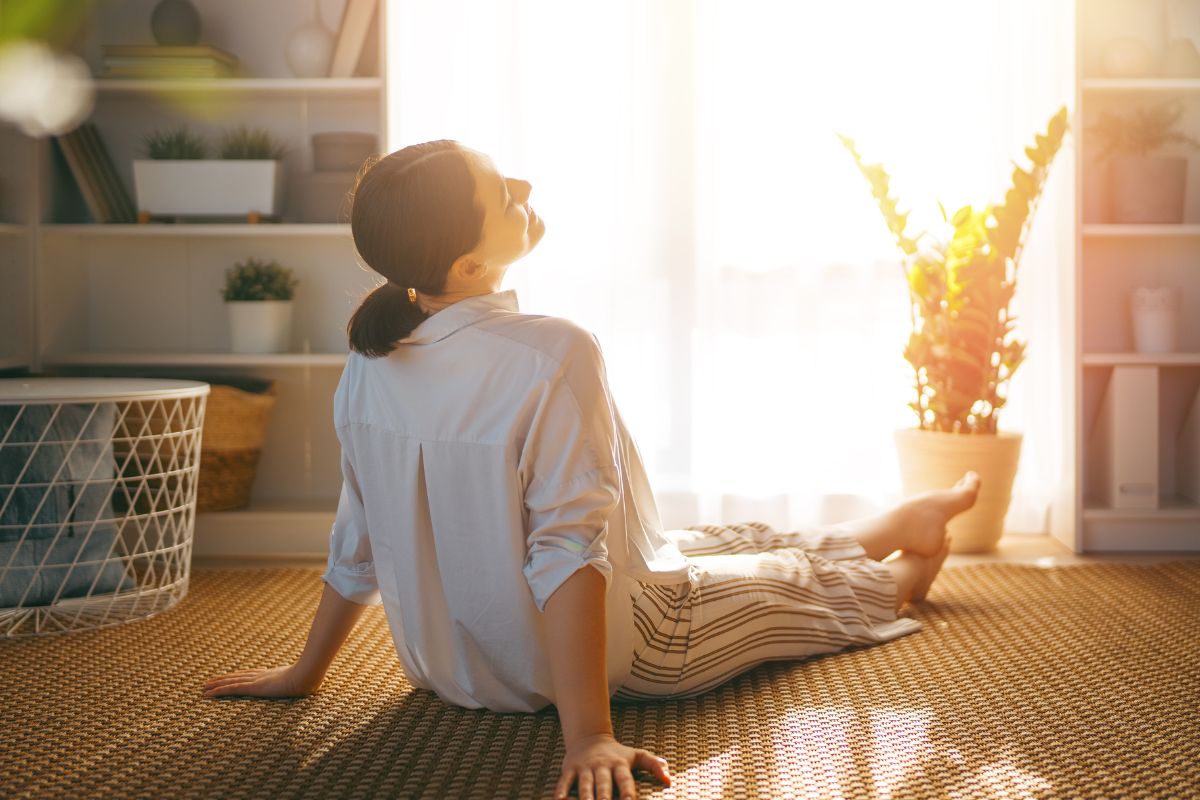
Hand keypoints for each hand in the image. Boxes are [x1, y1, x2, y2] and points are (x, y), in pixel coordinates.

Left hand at [201, 663, 319, 698]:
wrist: (307, 675)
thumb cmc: (310, 679)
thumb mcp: (305, 682)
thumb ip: (304, 682)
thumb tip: (315, 683)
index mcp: (271, 675)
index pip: (250, 675)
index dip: (238, 676)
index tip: (229, 677)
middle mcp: (261, 676)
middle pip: (237, 677)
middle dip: (223, 679)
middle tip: (208, 682)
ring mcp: (256, 681)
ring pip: (231, 683)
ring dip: (216, 685)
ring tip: (204, 688)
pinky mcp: (253, 687)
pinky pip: (232, 689)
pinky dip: (219, 691)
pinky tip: (208, 693)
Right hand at [555, 733, 670, 799]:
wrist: (588, 737)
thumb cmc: (617, 753)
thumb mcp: (636, 755)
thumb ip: (654, 765)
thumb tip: (669, 780)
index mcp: (619, 764)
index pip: (625, 780)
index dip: (628, 792)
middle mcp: (601, 766)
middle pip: (603, 784)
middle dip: (604, 798)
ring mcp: (585, 768)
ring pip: (584, 785)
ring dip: (585, 797)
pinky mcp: (570, 769)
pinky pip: (565, 781)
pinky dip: (561, 791)